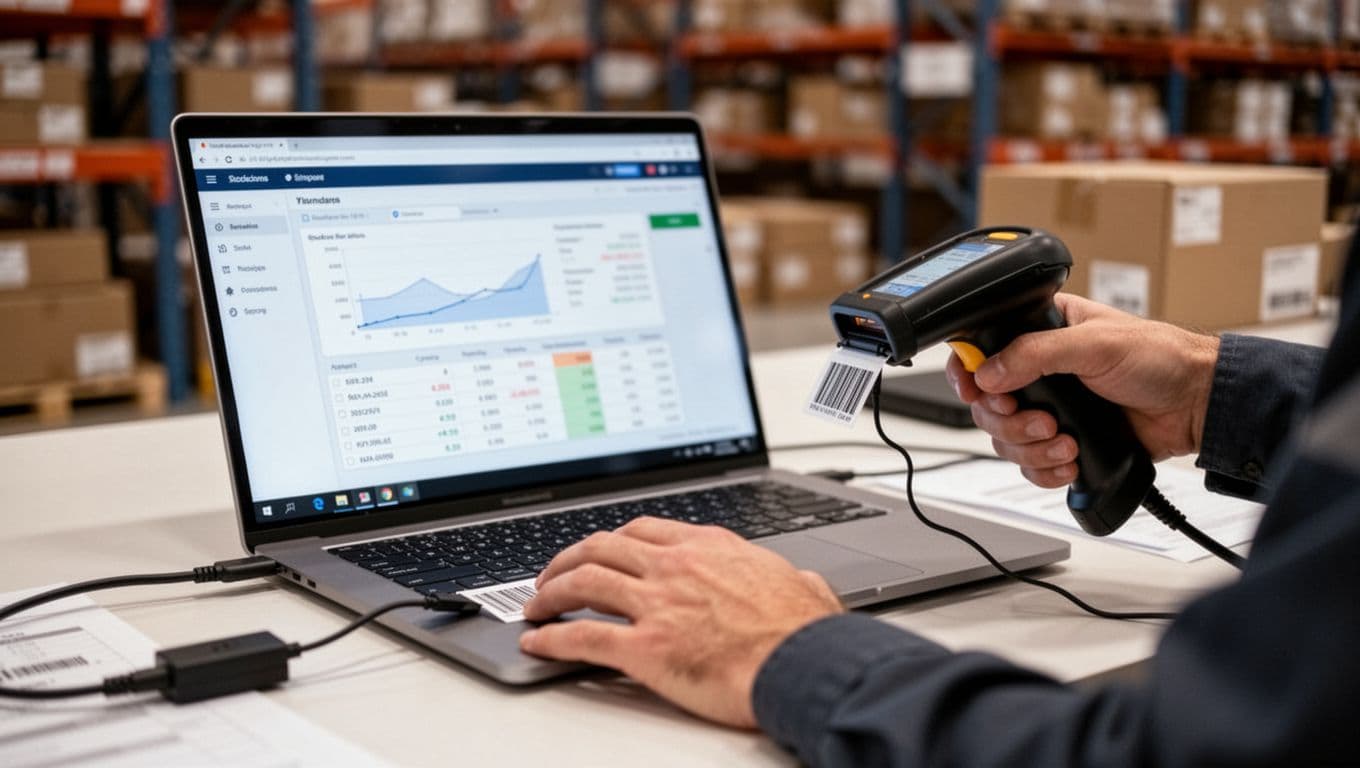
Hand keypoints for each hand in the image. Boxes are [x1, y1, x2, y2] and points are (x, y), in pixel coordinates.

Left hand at [518, 517, 843, 727]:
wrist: (805, 663)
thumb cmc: (805, 631)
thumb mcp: (802, 583)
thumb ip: (790, 576)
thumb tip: (804, 581)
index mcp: (708, 547)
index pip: (642, 530)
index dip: (610, 541)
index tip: (598, 550)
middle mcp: (675, 566)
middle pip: (601, 548)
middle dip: (567, 559)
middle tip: (551, 575)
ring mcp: (657, 604)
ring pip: (583, 582)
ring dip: (550, 593)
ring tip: (535, 606)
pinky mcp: (645, 647)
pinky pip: (583, 636)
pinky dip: (552, 637)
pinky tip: (538, 641)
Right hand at [945, 294, 1219, 488]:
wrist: (1197, 405)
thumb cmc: (1161, 359)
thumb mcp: (1095, 344)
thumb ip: (1035, 353)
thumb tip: (989, 372)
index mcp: (1043, 332)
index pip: (984, 350)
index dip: (970, 373)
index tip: (974, 391)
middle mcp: (1040, 371)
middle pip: (988, 405)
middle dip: (1010, 422)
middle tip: (1041, 422)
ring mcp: (1051, 408)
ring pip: (1006, 439)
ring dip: (1032, 448)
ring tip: (1066, 443)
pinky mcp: (1064, 441)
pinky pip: (1031, 465)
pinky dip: (1045, 469)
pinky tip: (1071, 461)